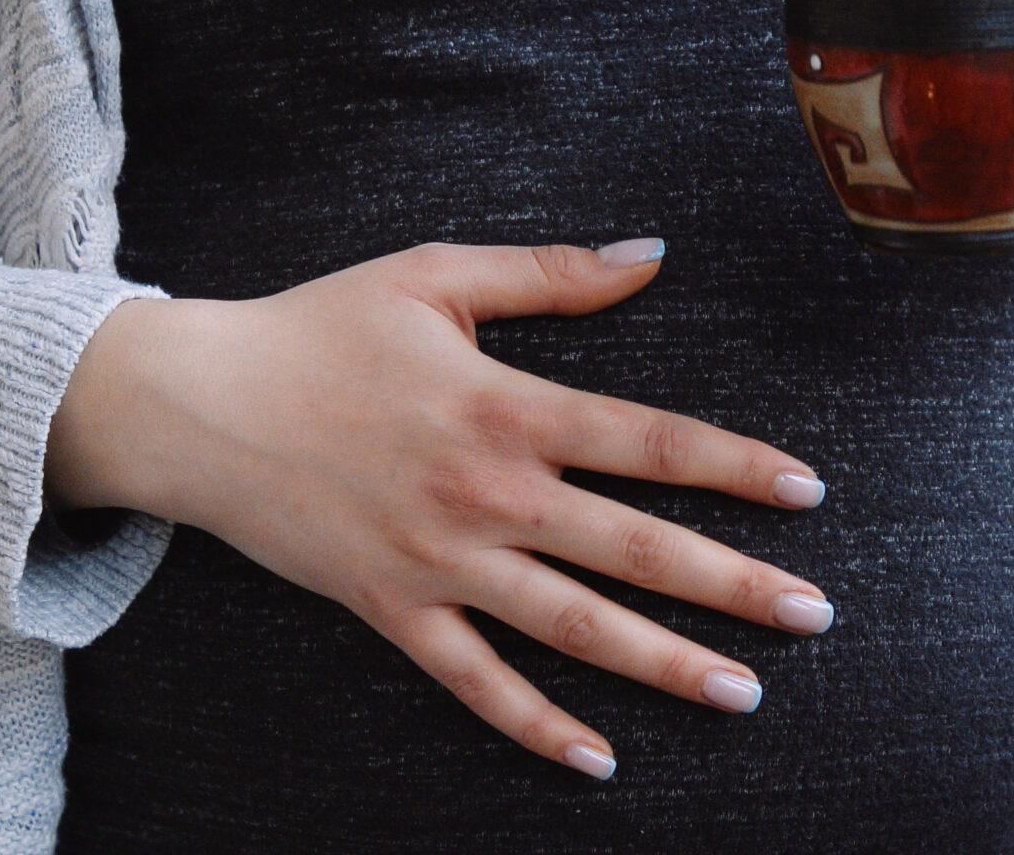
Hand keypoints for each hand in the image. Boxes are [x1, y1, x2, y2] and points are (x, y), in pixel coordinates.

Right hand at [47, 241, 832, 780]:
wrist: (200, 403)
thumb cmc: (320, 328)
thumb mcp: (435, 275)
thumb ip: (551, 273)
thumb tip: (650, 253)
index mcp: (507, 407)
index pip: (648, 442)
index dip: (735, 466)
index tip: (808, 493)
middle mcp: (487, 494)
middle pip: (634, 548)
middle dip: (733, 584)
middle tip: (814, 613)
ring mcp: (441, 562)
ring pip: (574, 627)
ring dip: (664, 664)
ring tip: (744, 693)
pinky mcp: (392, 610)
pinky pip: (476, 683)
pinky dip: (537, 726)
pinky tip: (601, 760)